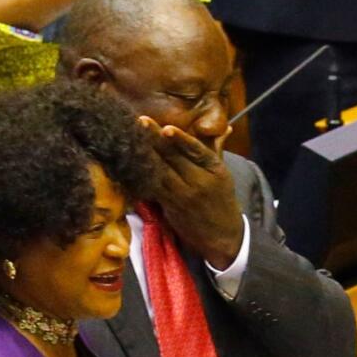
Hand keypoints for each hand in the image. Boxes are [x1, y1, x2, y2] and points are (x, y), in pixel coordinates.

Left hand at [139, 116, 242, 269]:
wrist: (222, 235)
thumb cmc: (221, 199)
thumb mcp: (223, 174)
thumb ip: (216, 149)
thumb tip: (226, 127)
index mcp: (215, 169)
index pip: (196, 150)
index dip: (180, 139)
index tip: (166, 128)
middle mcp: (200, 181)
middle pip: (174, 157)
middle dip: (155, 138)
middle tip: (139, 121)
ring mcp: (184, 195)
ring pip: (160, 171)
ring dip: (144, 153)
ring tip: (130, 138)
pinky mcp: (171, 206)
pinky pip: (154, 187)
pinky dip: (143, 174)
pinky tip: (130, 162)